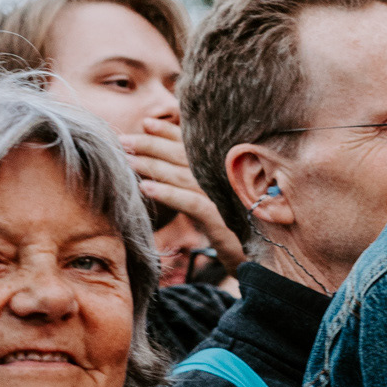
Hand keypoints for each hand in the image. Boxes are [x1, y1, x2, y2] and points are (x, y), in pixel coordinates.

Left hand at [118, 117, 246, 269]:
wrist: (262, 264)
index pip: (195, 145)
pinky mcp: (223, 221)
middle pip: (186, 155)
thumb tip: (167, 165)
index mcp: (225, 171)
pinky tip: (145, 188)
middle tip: (124, 139)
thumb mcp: (219, 204)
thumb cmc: (238, 232)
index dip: (170, 132)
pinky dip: (169, 194)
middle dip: (153, 144)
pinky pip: (192, 204)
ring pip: (185, 175)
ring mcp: (226, 198)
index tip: (147, 122)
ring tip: (128, 159)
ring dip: (154, 165)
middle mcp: (228, 179)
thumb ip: (200, 183)